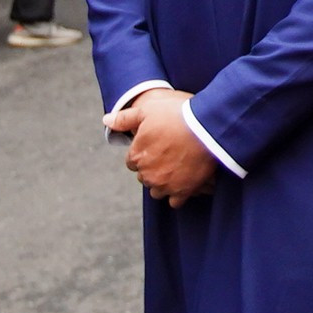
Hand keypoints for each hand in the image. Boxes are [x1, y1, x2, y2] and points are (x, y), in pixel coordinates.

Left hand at [106, 88, 216, 206]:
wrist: (206, 126)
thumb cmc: (176, 115)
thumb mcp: (147, 110)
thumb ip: (124, 118)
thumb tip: (106, 120)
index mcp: (136, 155)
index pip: (133, 161)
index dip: (144, 152)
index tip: (157, 144)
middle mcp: (147, 174)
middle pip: (145, 176)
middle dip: (153, 168)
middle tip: (169, 154)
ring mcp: (165, 184)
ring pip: (157, 191)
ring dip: (163, 182)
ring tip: (177, 168)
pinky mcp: (183, 191)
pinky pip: (175, 202)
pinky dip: (178, 194)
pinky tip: (185, 181)